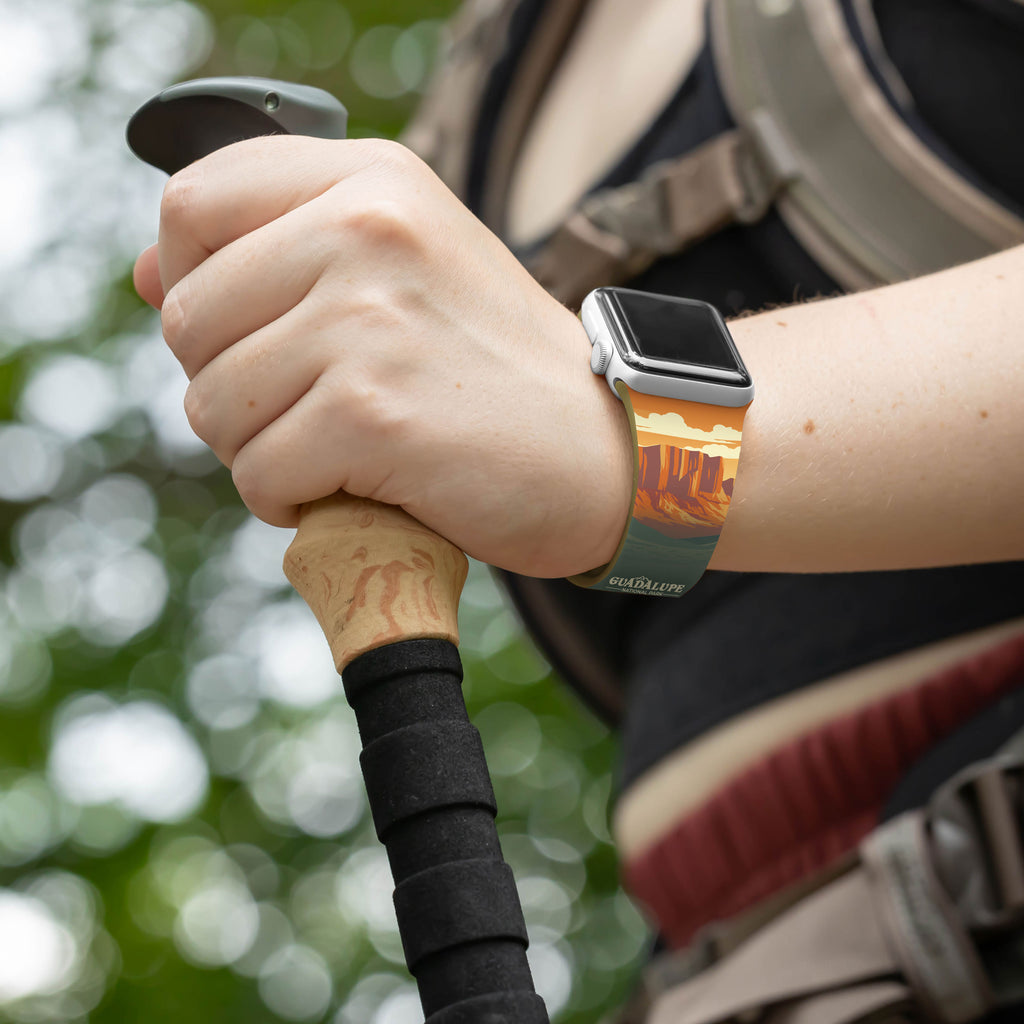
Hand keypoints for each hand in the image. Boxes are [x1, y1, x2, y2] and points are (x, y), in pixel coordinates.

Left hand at [133, 136, 631, 577]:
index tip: (248, 332)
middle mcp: (365, 231)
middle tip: (306, 411)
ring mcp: (368, 322)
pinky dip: (287, 501)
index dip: (194, 282)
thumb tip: (146, 278)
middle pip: (188, 317)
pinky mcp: (373, 414)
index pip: (192, 205)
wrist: (611, 448)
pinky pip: (258, 473)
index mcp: (371, 182)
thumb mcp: (408, 265)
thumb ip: (283, 250)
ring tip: (335, 453)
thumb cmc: (498, 369)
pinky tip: (349, 491)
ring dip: (257, 450)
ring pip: (212, 405)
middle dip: (228, 384)